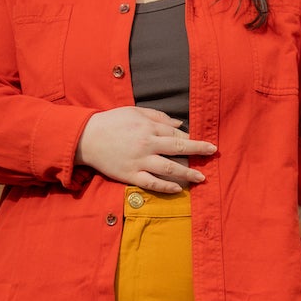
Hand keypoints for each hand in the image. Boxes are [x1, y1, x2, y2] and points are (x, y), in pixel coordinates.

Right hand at [75, 107, 215, 194]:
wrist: (86, 138)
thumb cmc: (111, 122)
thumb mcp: (135, 111)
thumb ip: (158, 117)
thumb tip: (180, 124)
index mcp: (149, 127)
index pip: (176, 134)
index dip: (192, 138)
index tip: (205, 143)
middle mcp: (147, 144)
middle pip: (179, 148)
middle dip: (198, 150)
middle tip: (213, 152)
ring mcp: (139, 161)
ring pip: (169, 168)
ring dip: (187, 173)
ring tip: (201, 178)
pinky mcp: (130, 174)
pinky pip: (151, 183)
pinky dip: (166, 187)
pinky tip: (178, 189)